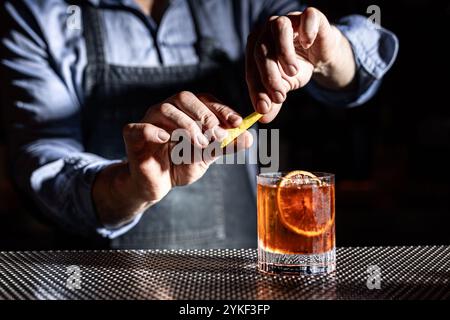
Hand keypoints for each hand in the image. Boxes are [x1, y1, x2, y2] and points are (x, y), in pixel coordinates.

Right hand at [93, 92, 252, 227]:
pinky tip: (167, 140)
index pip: (205, 100)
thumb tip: (249, 138)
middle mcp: (168, 111)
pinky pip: (139, 127)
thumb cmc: (180, 165)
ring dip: (186, 125)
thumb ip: (224, 146)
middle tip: (217, 132)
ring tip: (199, 144)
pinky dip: (153, 131)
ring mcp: (148, 121)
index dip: (222, 109)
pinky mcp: (132, 135)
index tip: (238, 123)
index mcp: (186, 111)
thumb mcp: (207, 157)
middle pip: (184, 97)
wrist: (156, 185)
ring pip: (164, 109)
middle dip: (204, 114)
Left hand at [246, 7, 355, 122]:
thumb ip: (272, 101)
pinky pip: (307, 17)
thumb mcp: (284, 87)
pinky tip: (308, 45)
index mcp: (256, 47)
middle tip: (280, 96)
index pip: (251, 68)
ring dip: (284, 53)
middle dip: (269, 76)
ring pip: (279, 28)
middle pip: (261, 49)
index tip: (263, 108)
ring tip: (293, 73)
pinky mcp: (309, 16)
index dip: (256, 89)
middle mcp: (267, 30)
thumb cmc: (297, 68)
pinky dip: (307, 32)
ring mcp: (288, 19)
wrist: (321, 56)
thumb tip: (263, 118)